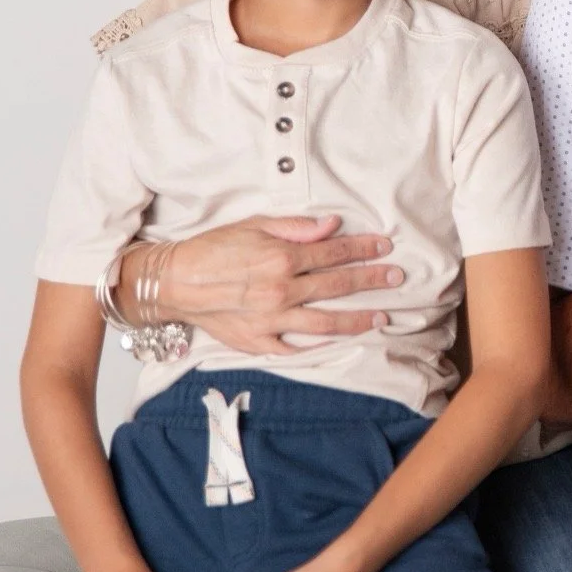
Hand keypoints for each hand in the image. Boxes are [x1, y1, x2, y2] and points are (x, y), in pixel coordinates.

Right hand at [147, 216, 402, 355]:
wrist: (173, 281)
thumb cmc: (212, 248)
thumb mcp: (253, 225)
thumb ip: (296, 227)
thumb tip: (333, 224)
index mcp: (281, 258)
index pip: (334, 253)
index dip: (364, 249)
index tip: (386, 248)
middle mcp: (281, 290)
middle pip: (338, 285)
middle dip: (372, 281)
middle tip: (397, 279)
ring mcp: (271, 320)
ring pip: (325, 321)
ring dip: (357, 319)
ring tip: (382, 318)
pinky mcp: (257, 341)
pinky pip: (294, 346)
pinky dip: (316, 344)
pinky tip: (337, 341)